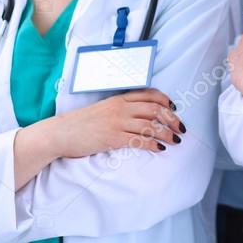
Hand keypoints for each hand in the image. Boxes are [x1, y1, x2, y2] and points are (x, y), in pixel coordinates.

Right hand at [51, 87, 183, 157]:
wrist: (60, 133)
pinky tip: (159, 148)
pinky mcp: (112, 138)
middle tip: (182, 128)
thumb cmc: (81, 123)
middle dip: (172, 119)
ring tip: (176, 140)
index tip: (174, 108)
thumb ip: (120, 109)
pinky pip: (138, 139)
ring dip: (167, 133)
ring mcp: (117, 122)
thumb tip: (140, 116)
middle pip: (155, 110)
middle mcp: (120, 108)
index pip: (149, 94)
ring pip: (150, 125)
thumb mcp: (103, 109)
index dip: (165, 101)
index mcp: (119, 99)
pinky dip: (152, 144)